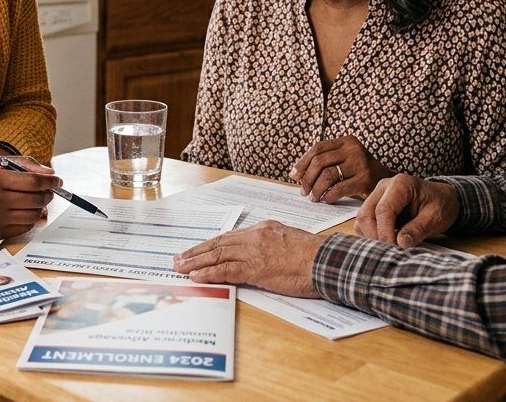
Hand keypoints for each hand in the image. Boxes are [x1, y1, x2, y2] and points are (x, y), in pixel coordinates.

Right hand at [0, 151, 58, 238]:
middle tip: (49, 190)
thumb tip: (49, 175)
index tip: (57, 181)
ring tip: (38, 200)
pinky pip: (24, 227)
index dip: (49, 182)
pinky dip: (31, 219)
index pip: (32, 182)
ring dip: (41, 207)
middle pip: (35, 199)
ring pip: (32, 215)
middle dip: (48, 194)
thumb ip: (24, 165)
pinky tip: (27, 210)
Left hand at [171, 221, 320, 297]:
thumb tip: (261, 247)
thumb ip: (271, 241)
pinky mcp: (257, 269)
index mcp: (263, 229)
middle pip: (218, 244)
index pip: (229, 236)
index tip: (196, 250)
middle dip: (196, 252)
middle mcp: (255, 237)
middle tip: (178, 258)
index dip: (209, 244)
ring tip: (180, 267)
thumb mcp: (289, 238)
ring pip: (217, 255)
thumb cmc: (314, 254)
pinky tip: (196, 277)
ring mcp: (254, 252)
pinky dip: (208, 273)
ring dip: (195, 262)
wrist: (326, 261)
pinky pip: (226, 271)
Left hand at [290, 135, 393, 201]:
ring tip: (313, 197)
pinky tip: (326, 200)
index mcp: (346, 141)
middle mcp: (354, 149)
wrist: (390, 186)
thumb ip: (326, 163)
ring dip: (316, 189)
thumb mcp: (345, 161)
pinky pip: (338, 188)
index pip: (317, 148)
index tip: (294, 176)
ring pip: (327, 175)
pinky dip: (328, 196)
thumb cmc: (360, 175)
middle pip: (319, 161)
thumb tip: (297, 174)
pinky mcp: (364, 180)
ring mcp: (360, 163)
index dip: (302, 162)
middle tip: (303, 191)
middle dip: (307, 178)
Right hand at [355, 175, 458, 247]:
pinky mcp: (373, 205)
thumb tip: (401, 243)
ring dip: (370, 236)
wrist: (442, 199)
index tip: (395, 248)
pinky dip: (369, 234)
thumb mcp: (435, 218)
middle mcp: (384, 187)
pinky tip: (385, 241)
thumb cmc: (440, 205)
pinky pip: (363, 221)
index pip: (383, 209)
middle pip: (366, 213)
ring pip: (361, 218)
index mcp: (401, 184)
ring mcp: (376, 195)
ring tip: (389, 247)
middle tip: (390, 250)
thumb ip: (418, 229)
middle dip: (375, 235)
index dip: (385, 232)